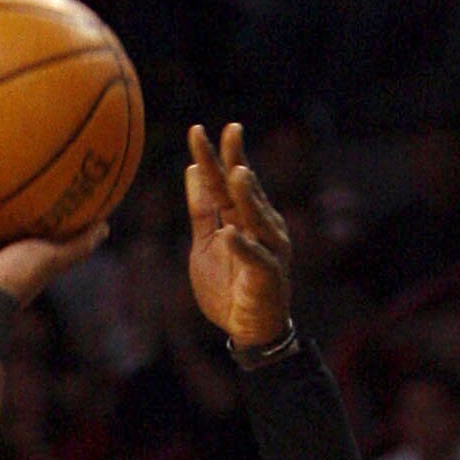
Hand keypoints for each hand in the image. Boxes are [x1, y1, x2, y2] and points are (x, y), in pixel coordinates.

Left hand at [185, 122, 291, 349]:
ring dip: (247, 196)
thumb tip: (191, 170)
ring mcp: (268, 249)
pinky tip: (232, 233)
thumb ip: (201, 211)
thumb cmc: (227, 286)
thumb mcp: (204, 245)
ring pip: (257, 218)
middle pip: (242, 191)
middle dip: (236, 162)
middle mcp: (259, 225)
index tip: (197, 130)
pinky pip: (256, 259)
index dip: (215, 156)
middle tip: (230, 132)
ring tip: (237, 172)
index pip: (225, 181)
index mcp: (241, 216)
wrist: (246, 328)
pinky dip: (244, 247)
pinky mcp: (268, 276)